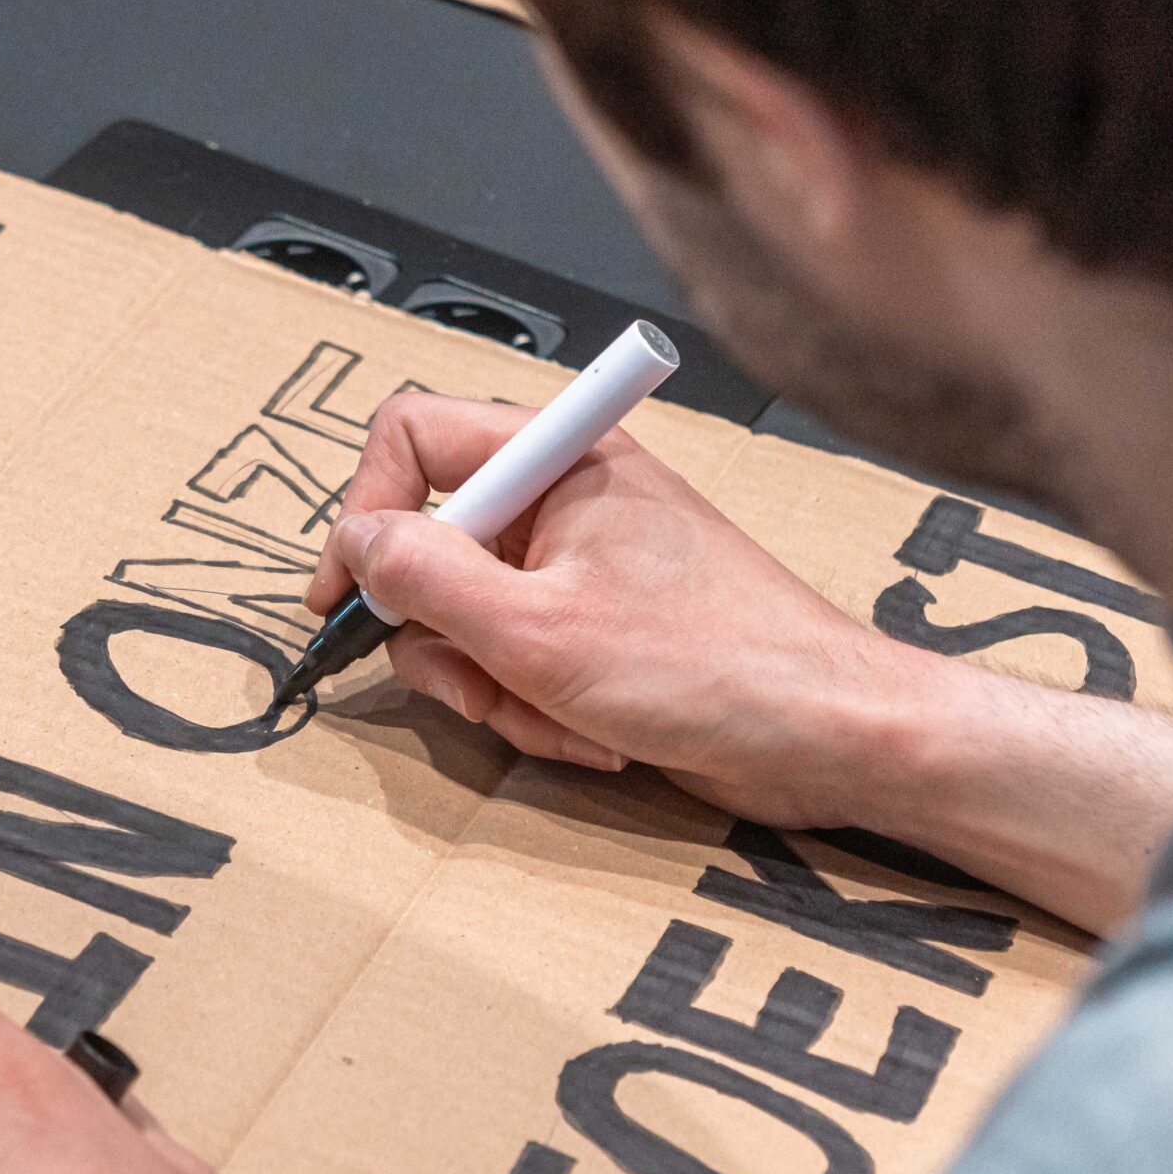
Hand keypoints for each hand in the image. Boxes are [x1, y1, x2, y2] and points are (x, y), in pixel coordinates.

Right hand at [308, 393, 929, 828]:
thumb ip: (429, 580)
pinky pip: (515, 662)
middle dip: (442, 637)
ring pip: (466, 619)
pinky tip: (593, 735)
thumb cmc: (712, 665)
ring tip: (559, 718)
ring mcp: (580, 565)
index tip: (347, 597)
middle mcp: (566, 496)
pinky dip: (535, 708)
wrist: (826, 734)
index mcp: (560, 456)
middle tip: (480, 684)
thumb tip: (357, 545)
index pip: (413, 438)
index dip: (365, 512)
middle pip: (431, 546)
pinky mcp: (597, 628)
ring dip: (493, 688)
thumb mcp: (539, 630)